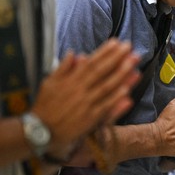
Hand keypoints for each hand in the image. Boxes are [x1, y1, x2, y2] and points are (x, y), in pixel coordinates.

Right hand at [31, 39, 139, 158]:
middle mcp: (79, 90)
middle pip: (102, 72)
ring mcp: (85, 104)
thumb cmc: (44, 107)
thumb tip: (74, 54)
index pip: (91, 63)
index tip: (116, 43)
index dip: (105, 52)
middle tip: (131, 49)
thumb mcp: (49, 83)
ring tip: (134, 65)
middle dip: (117, 59)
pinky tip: (127, 91)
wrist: (40, 131)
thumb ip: (62, 68)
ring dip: (121, 76)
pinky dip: (115, 99)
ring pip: (106, 87)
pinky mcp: (89, 119)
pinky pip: (105, 107)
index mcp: (70, 80)